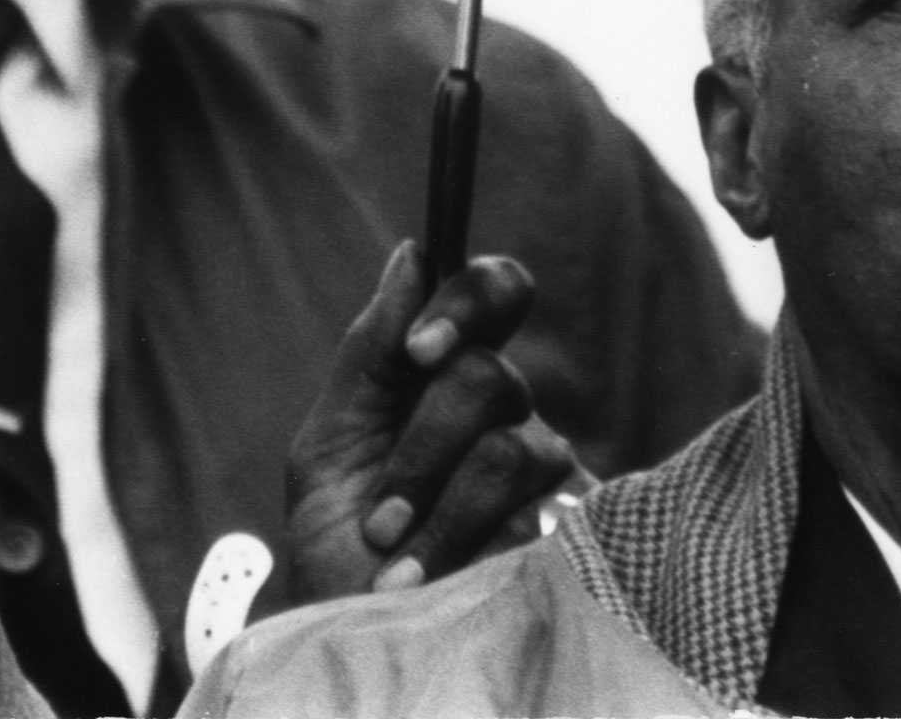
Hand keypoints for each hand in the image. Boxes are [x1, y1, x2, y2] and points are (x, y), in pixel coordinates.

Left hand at [280, 241, 585, 603]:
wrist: (355, 647)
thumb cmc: (339, 553)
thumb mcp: (328, 451)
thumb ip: (369, 355)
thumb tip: (412, 254)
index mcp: (451, 377)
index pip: (495, 293)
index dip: (469, 300)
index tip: (418, 349)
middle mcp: (510, 416)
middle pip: (489, 376)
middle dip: (421, 446)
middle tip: (377, 518)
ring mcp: (547, 479)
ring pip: (511, 449)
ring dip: (434, 512)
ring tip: (392, 572)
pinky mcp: (572, 536)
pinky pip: (538, 514)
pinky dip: (465, 550)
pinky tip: (430, 587)